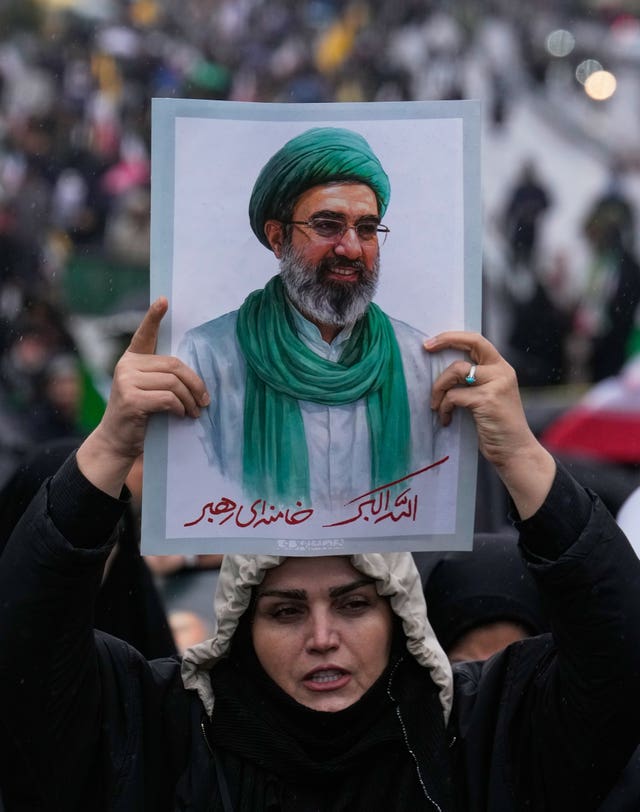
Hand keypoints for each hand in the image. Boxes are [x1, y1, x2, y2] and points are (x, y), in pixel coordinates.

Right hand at [77, 298, 208, 496]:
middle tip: (204, 400)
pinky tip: (182, 415)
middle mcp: (126, 365)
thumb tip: (195, 377)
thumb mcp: (149, 390)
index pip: (144, 334)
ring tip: (195, 411)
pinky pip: (168, 398)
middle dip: (195, 383)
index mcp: (132, 359)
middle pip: (174, 365)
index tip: (164, 300)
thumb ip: (162, 377)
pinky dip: (180, 408)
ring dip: (190, 399)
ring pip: (173, 382)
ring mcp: (126, 381)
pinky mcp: (131, 398)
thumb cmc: (140, 415)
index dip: (154, 317)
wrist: (118, 441)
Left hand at [425, 331, 555, 518]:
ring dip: (439, 388)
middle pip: (470, 345)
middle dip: (445, 341)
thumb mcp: (488, 396)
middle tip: (425, 349)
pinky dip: (444, 407)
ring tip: (436, 406)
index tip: (432, 341)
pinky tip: (445, 420)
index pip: (478, 341)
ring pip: (456, 371)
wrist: (515, 451)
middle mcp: (501, 371)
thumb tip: (443, 371)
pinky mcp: (487, 400)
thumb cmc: (497, 426)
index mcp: (501, 368)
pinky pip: (453, 396)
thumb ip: (473, 381)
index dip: (454, 337)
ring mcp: (496, 384)